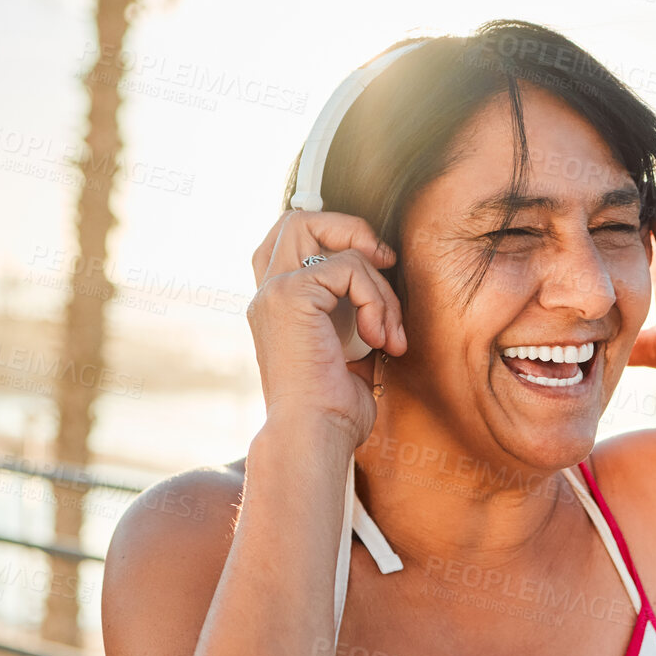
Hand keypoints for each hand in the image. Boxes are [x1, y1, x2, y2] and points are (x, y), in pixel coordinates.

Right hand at [247, 211, 405, 444]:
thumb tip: (385, 281)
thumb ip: (356, 312)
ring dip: (379, 286)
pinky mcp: (290, 294)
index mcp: (277, 306)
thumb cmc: (334, 411)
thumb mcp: (350, 352)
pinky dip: (376, 300)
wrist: (314, 436)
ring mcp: (275, 291)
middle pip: (300, 220)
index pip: (293, 239)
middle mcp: (268, 294)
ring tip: (387, 334)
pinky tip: (378, 340)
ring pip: (336, 244)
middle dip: (352, 231)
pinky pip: (349, 267)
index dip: (335, 235)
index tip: (378, 264)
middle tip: (386, 263)